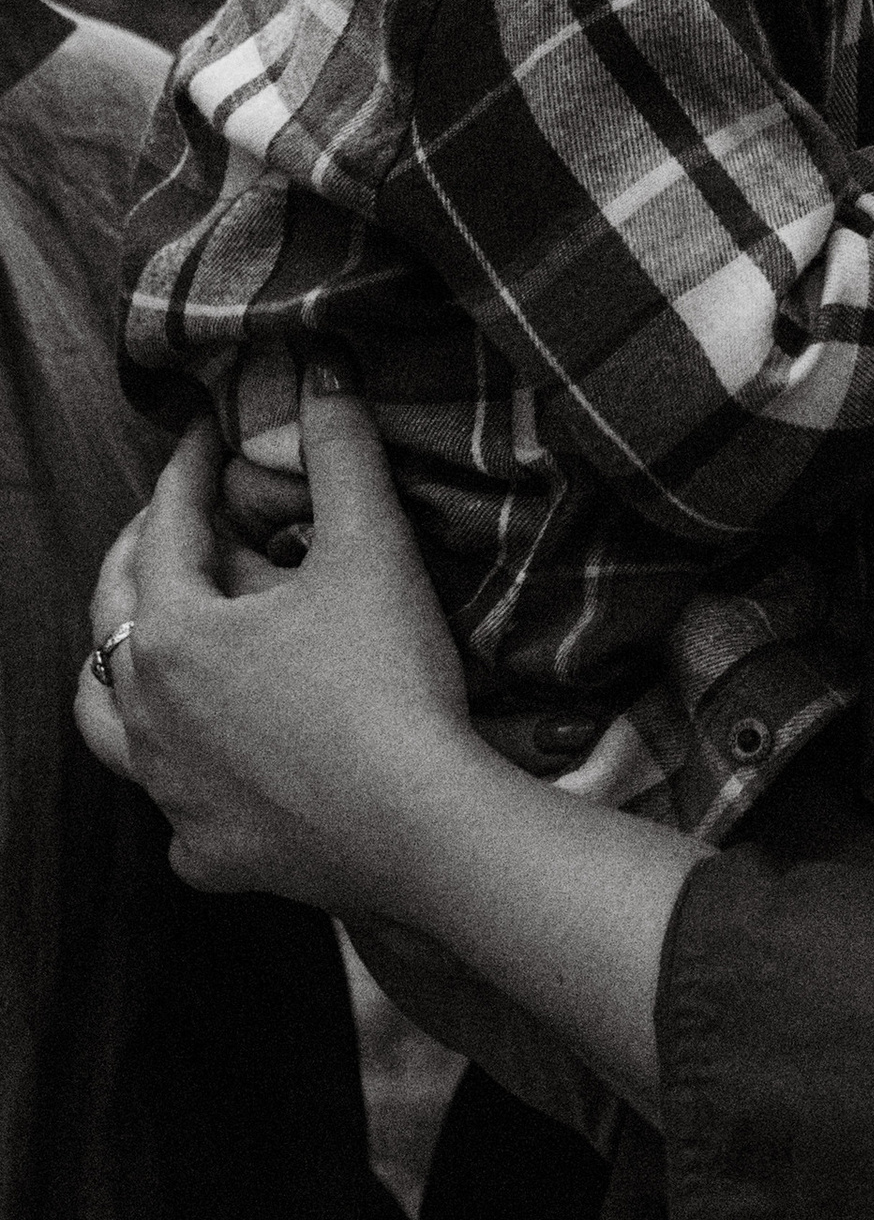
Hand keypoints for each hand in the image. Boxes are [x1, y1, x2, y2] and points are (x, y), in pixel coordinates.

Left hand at [76, 361, 471, 915]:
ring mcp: (169, 792)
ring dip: (123, 671)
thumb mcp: (371, 549)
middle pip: (115, 617)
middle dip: (143, 553)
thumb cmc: (388, 682)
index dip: (190, 469)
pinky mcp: (206, 852)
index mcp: (172, 633)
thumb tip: (325, 367)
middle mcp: (146, 714)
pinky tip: (210, 768)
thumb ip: (341, 451)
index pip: (165, 526)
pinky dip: (180, 776)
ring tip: (150, 645)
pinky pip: (170, 807)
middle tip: (180, 515)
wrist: (419, 827)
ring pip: (108, 721)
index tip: (212, 432)